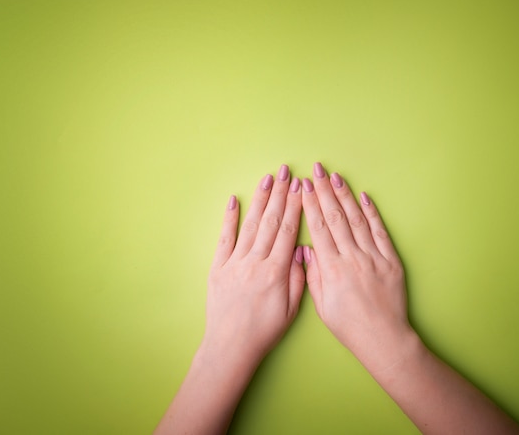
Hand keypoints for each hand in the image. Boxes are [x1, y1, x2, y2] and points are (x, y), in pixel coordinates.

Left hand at [204, 164, 304, 363]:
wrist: (230, 346)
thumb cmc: (264, 331)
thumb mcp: (291, 309)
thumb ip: (298, 278)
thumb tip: (301, 251)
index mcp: (276, 272)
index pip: (288, 231)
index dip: (295, 207)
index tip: (301, 188)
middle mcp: (255, 262)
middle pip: (270, 221)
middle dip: (280, 194)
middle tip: (286, 172)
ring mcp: (234, 263)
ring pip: (250, 225)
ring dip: (259, 200)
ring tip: (267, 178)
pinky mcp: (217, 267)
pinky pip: (224, 238)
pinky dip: (229, 218)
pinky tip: (234, 200)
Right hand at [301, 162, 413, 372]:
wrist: (383, 338)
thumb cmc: (349, 326)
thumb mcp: (322, 305)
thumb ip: (314, 275)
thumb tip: (307, 249)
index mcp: (332, 269)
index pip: (318, 228)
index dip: (310, 205)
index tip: (303, 187)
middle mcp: (352, 258)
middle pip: (335, 217)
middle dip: (324, 191)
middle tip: (317, 171)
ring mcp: (373, 257)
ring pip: (356, 219)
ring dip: (345, 196)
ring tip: (336, 177)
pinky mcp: (391, 260)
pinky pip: (380, 231)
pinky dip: (371, 212)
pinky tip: (364, 197)